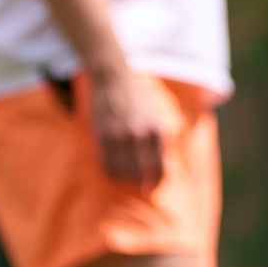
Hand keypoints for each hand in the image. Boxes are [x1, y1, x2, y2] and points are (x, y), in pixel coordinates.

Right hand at [88, 64, 169, 188]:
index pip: (159, 166)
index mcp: (155, 130)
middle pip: (140, 173)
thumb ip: (159, 138)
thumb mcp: (155, 116)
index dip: (157, 181)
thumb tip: (165, 164)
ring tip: (126, 180)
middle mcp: (139, 134)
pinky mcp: (102, 135)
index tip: (153, 187)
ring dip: (124, 179)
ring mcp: (119, 136)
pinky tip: (113, 172)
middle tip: (140, 187)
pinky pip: (106, 164)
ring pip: (122, 171)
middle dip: (141, 184)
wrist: (112, 79)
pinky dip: (110, 172)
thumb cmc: (135, 99)